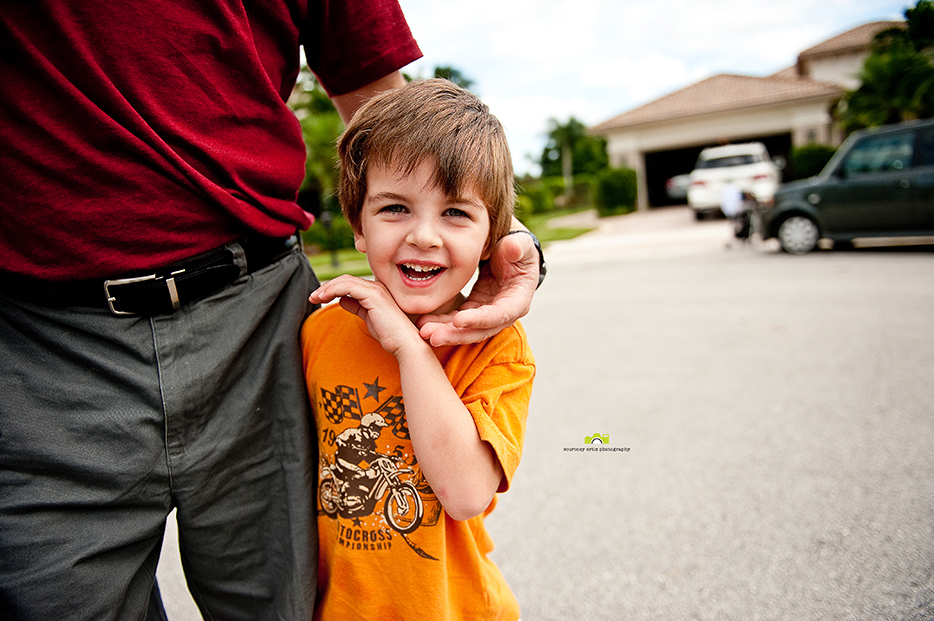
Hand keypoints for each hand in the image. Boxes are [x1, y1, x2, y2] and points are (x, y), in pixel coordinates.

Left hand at [309, 275, 421, 356]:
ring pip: (345, 281)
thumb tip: (342, 300)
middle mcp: (376, 287)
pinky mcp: (373, 295)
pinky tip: (323, 298)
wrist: (404, 343)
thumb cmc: (390, 334)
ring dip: (327, 288)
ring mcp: (376, 289)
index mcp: (376, 291)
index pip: (350, 283)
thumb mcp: (368, 318)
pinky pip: (348, 287)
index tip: (319, 297)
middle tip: (312, 296)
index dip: (333, 288)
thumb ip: (356, 307)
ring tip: (315, 297)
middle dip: (327, 286)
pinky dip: (333, 290)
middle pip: (345, 279)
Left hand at [416, 231, 538, 345]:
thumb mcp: (521, 243)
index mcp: (518, 300)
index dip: (479, 319)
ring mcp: (486, 314)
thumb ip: (518, 246)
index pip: (499, 315)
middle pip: (480, 330)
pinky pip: (455, 321)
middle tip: (434, 337)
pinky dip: (441, 322)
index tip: (458, 320)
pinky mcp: (473, 311)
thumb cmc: (517, 247)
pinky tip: (423, 322)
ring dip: (445, 332)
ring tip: (424, 332)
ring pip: (465, 329)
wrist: (508, 252)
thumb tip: (512, 247)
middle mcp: (503, 314)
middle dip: (456, 334)